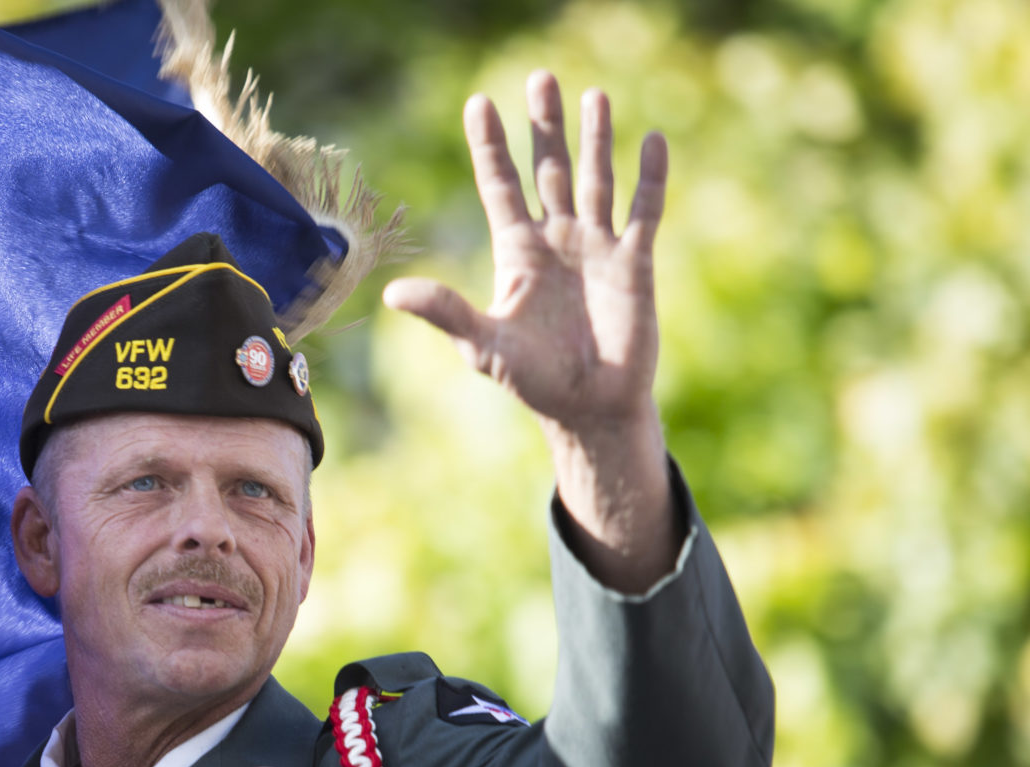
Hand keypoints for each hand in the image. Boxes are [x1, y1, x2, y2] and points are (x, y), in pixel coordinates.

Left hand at [386, 72, 678, 592]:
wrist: (588, 408)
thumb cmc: (532, 381)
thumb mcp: (483, 344)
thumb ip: (445, 313)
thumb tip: (392, 295)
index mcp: (517, 253)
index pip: (500, 185)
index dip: (490, 146)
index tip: (479, 102)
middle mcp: (556, 240)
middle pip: (548, 169)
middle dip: (544, 126)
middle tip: (540, 78)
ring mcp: (596, 247)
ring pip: (595, 179)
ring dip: (594, 139)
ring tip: (593, 95)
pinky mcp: (634, 263)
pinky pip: (644, 211)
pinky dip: (649, 177)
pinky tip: (653, 141)